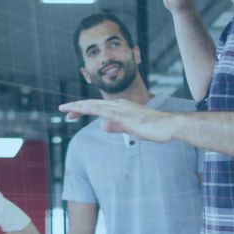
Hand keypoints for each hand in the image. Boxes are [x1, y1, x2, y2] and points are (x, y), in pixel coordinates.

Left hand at [60, 99, 178, 142]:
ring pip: (95, 105)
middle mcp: (119, 105)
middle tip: (62, 110)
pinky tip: (80, 111)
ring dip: (79, 106)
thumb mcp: (131, 129)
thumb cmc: (155, 128)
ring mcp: (121, 109)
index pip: (98, 107)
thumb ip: (117, 126)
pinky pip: (103, 111)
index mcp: (121, 107)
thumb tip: (102, 126)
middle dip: (77, 107)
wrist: (171, 125)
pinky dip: (90, 110)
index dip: (84, 109)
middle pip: (93, 104)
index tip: (72, 114)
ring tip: (66, 109)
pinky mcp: (124, 115)